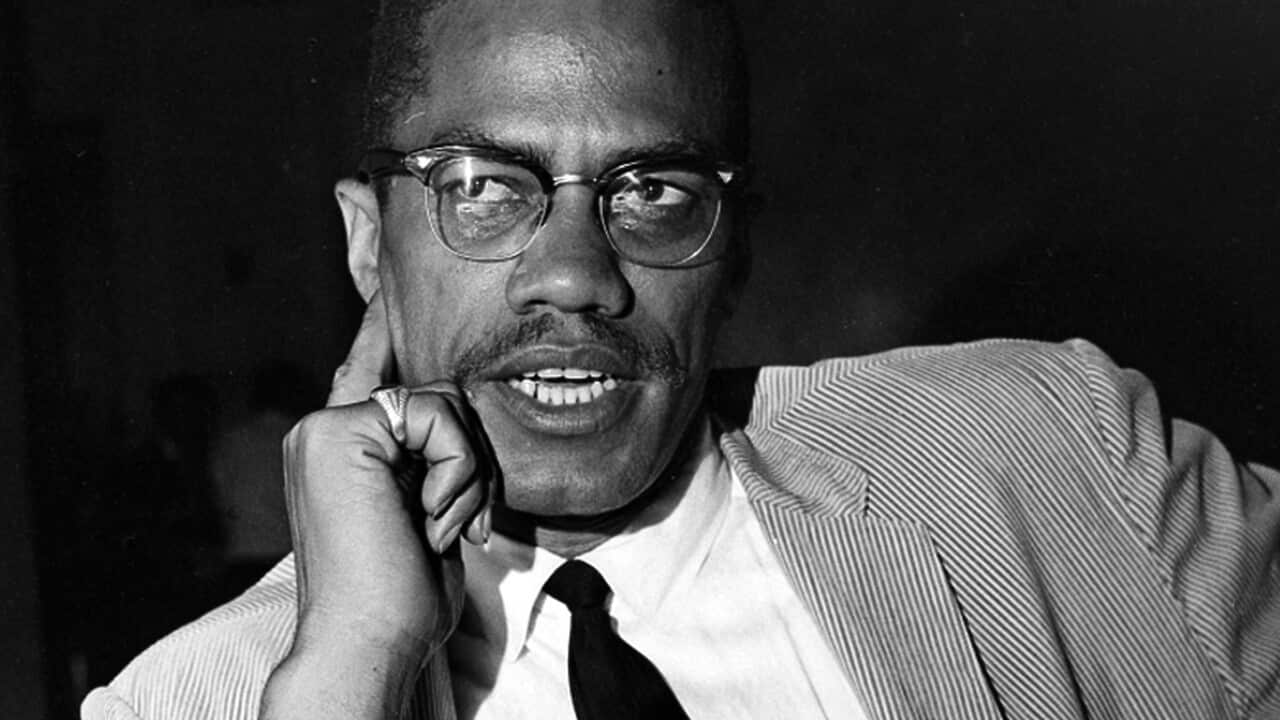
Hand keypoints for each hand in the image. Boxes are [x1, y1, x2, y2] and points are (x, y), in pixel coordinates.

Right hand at [260, 291, 493, 719]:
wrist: (371, 641)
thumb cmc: (401, 596)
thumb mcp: (423, 513)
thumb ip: (427, 460)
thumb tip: (452, 416)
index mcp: (340, 449)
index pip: (367, 370)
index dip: (376, 327)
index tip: (381, 287)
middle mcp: (325, 430)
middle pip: (436, 391)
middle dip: (471, 454)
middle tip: (459, 521)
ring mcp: (326, 428)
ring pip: (443, 400)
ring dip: (467, 471)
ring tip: (441, 526)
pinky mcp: (341, 432)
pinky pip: (438, 417)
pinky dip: (458, 470)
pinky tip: (432, 519)